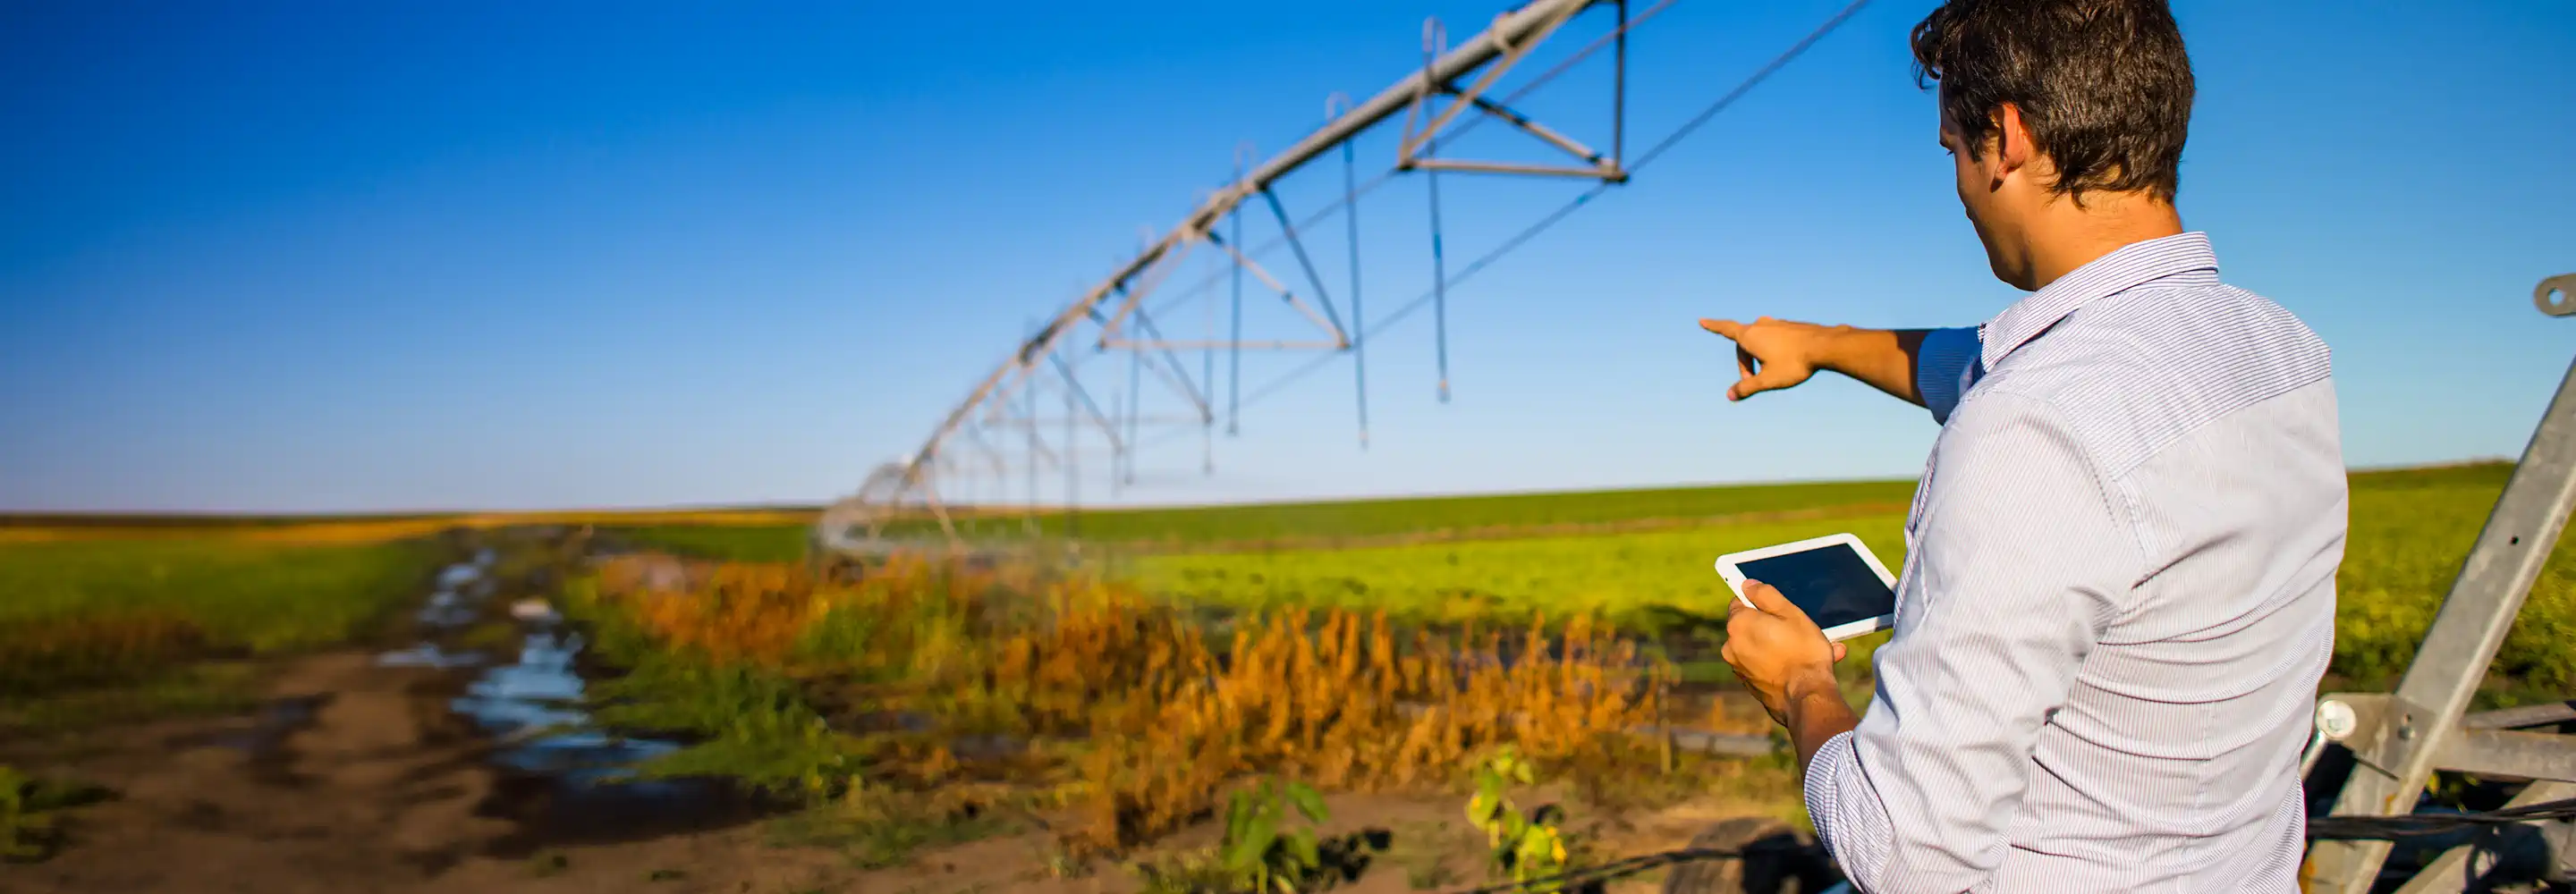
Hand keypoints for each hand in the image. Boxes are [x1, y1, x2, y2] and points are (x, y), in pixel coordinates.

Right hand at [1698, 317, 1839, 400]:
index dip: (1713, 327)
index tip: (1701, 320)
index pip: (1725, 329)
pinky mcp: (1791, 327)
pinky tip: (1789, 362)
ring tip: (1774, 372)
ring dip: (1760, 357)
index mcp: (1750, 335)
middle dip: (1745, 364)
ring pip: (1760, 342)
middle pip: (1744, 345)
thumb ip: (1747, 387)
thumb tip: (1730, 395)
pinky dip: (1774, 352)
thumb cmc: (1795, 363)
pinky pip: (1775, 340)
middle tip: (1753, 381)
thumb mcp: (1768, 380)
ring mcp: (1778, 324)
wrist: (1826, 346)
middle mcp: (1761, 325)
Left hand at [1721, 579, 1847, 727]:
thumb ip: (1766, 595)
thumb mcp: (1790, 614)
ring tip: (1813, 650)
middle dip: (1774, 626)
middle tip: (1801, 630)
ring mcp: (1739, 668)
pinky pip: (1763, 665)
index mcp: (1738, 624)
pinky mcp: (1749, 684)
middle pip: (1751, 626)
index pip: (1740, 602)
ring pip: (1760, 648)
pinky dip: (1779, 663)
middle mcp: (1731, 646)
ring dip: (1782, 646)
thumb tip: (1748, 585)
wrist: (1806, 697)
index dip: (1760, 603)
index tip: (1777, 609)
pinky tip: (1804, 667)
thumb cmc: (1803, 652)